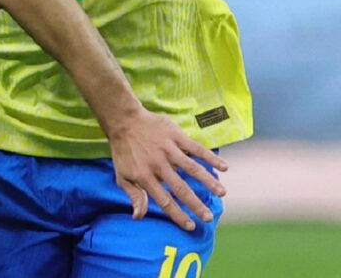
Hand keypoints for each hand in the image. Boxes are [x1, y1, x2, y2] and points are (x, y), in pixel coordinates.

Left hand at [108, 111, 227, 231]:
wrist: (123, 120)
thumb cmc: (123, 151)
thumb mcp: (122, 175)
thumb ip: (134, 195)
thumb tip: (138, 217)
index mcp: (144, 176)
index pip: (164, 200)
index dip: (178, 215)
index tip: (190, 226)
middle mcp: (157, 165)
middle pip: (181, 188)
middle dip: (196, 205)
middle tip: (209, 217)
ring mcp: (167, 149)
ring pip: (192, 168)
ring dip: (208, 181)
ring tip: (221, 193)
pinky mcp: (175, 136)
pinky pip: (196, 148)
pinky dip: (210, 157)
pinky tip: (224, 167)